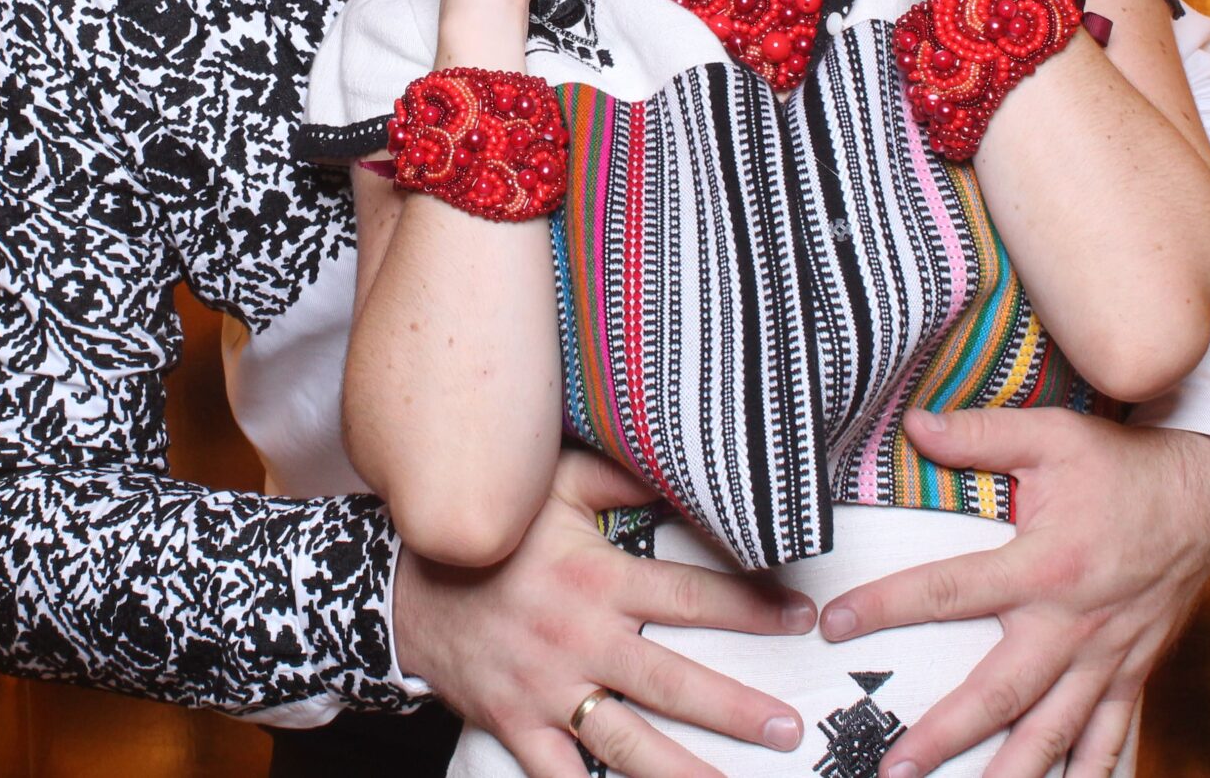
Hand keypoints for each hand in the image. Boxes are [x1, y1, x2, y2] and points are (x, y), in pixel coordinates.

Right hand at [394, 450, 815, 777]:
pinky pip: (558, 774)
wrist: (406, 584)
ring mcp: (548, 689)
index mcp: (598, 578)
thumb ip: (620, 478)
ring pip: (626, 742)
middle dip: (736, 708)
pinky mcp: (516, 724)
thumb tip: (682, 463)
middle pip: (672, 682)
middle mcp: (579, 639)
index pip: (692, 597)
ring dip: (684, 771)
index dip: (753, 608)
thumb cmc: (495, 532)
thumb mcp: (554, 487)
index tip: (802, 620)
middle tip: (789, 728)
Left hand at [816, 409, 1209, 777]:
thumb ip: (981, 435)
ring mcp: (1106, 657)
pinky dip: (1092, 770)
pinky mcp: (1133, 672)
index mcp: (1045, 566)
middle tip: (896, 766)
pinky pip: (1112, 735)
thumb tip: (913, 424)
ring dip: (1011, 771)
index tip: (834, 624)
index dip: (886, 606)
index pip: (949, 591)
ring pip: (1053, 730)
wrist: (1209, 495)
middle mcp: (1073, 624)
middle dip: (945, 735)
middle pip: (999, 692)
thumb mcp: (1052, 435)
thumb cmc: (1124, 465)